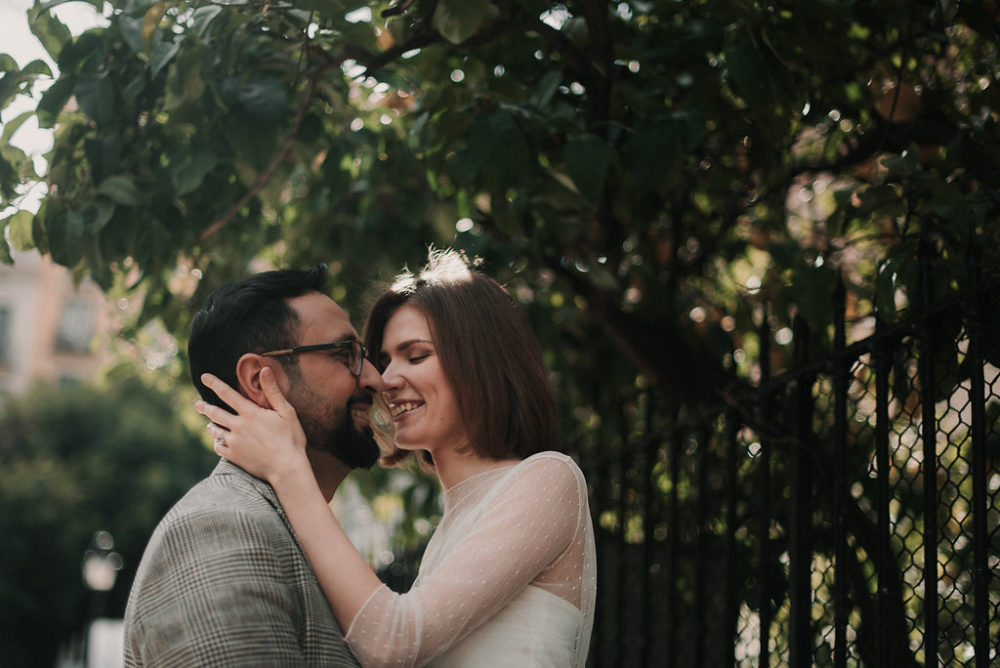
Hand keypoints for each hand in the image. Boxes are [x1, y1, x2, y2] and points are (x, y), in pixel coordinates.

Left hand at [194, 368, 308, 482]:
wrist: (287, 468)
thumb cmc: (291, 438)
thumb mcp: (286, 411)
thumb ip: (273, 391)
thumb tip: (265, 369)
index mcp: (250, 413)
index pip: (227, 394)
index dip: (214, 383)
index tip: (204, 377)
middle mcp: (238, 426)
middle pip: (214, 413)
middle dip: (204, 407)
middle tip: (197, 404)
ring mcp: (234, 442)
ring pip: (215, 431)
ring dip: (211, 426)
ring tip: (209, 425)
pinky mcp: (234, 457)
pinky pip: (218, 447)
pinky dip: (217, 442)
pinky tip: (219, 441)